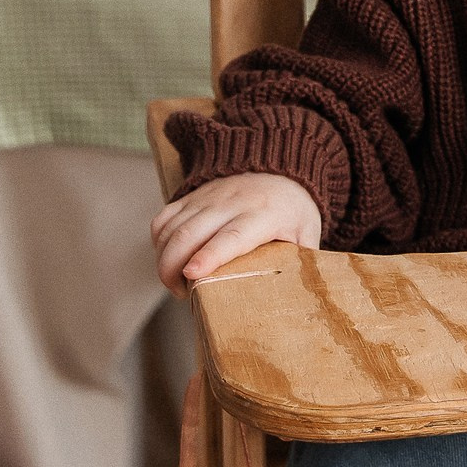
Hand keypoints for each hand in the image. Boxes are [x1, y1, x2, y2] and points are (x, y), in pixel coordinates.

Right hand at [151, 172, 321, 296]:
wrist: (280, 170)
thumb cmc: (294, 210)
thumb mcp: (307, 233)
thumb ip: (300, 262)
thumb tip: (296, 296)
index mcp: (264, 214)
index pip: (232, 236)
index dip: (209, 256)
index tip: (192, 274)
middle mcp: (232, 202)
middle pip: (191, 234)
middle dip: (173, 268)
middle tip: (182, 294)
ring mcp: (208, 197)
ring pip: (172, 228)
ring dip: (164, 260)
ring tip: (175, 284)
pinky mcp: (192, 196)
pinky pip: (164, 218)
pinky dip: (158, 242)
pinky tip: (168, 260)